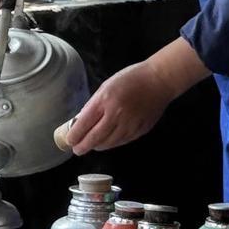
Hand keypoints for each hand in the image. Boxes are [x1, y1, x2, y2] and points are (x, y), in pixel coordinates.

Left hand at [67, 39, 210, 156]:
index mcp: (105, 100)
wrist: (159, 81)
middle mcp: (116, 114)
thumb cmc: (131, 79)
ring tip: (92, 145)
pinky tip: (107, 141)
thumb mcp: (106, 86)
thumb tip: (81, 121)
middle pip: (95, 138)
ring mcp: (129, 125)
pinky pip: (122, 142)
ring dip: (97, 146)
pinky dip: (112, 143)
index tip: (69, 140)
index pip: (84, 124)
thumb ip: (94, 104)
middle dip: (83, 146)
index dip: (74, 136)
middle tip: (77, 150)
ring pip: (108, 143)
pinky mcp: (139, 131)